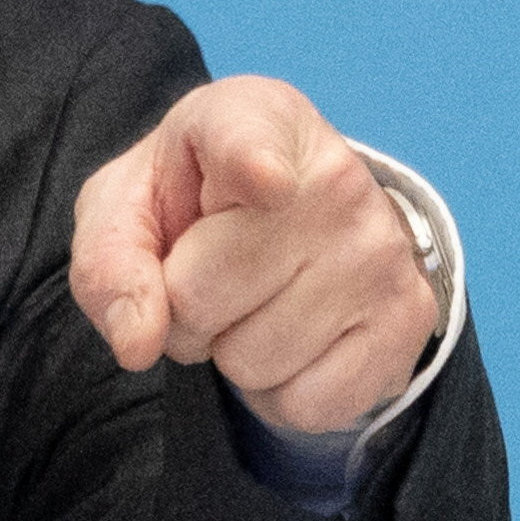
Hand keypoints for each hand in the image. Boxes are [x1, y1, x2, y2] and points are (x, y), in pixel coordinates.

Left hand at [68, 76, 439, 437]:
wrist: (290, 215)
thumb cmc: (193, 202)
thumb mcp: (126, 207)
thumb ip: (111, 261)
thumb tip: (139, 341)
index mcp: (255, 117)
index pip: (251, 145)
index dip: (250, 164)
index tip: (262, 179)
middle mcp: (335, 177)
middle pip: (200, 294)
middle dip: (181, 308)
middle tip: (208, 274)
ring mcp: (381, 251)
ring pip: (251, 360)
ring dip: (231, 351)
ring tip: (251, 300)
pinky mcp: (408, 319)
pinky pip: (307, 403)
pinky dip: (280, 392)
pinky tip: (292, 337)